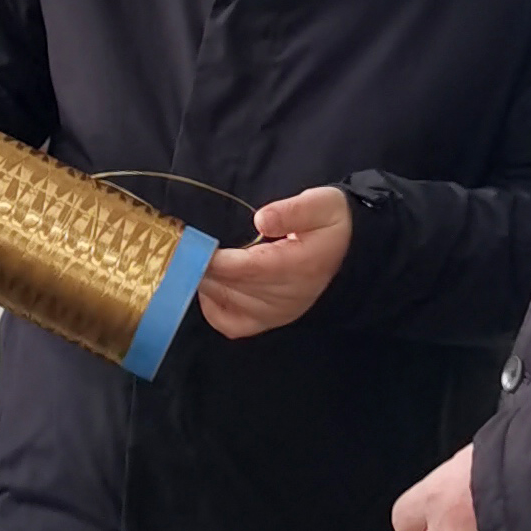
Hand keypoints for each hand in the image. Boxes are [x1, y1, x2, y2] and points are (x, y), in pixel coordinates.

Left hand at [197, 186, 350, 339]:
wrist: (351, 253)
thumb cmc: (331, 224)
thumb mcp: (321, 205)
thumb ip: (293, 211)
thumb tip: (262, 219)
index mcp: (299, 265)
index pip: (248, 268)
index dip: (216, 259)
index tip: (193, 245)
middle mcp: (286, 295)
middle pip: (231, 285)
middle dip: (202, 268)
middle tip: (180, 248)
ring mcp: (276, 312)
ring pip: (226, 302)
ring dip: (205, 282)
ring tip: (190, 261)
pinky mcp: (269, 320)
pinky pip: (232, 324)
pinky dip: (213, 309)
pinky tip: (207, 288)